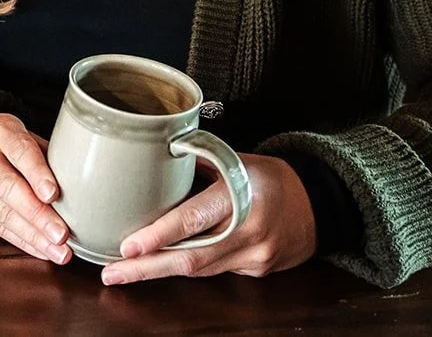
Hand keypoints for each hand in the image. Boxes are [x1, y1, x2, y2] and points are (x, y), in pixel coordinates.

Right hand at [0, 112, 72, 264]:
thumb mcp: (16, 132)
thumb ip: (43, 153)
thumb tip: (81, 181)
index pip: (19, 150)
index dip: (37, 173)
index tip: (53, 194)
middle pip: (8, 188)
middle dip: (37, 215)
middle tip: (61, 234)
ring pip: (2, 213)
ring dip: (33, 236)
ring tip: (59, 251)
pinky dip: (22, 241)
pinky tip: (42, 250)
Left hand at [101, 153, 315, 284]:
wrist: (319, 204)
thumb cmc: (270, 177)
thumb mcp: (235, 160)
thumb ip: (195, 168)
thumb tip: (150, 169)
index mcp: (240, 195)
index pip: (194, 219)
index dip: (159, 235)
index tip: (128, 246)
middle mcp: (248, 231)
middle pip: (190, 258)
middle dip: (146, 268)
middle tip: (112, 272)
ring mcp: (254, 257)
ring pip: (198, 270)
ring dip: (159, 271)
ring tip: (123, 272)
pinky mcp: (255, 272)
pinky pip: (214, 270)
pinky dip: (186, 267)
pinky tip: (161, 265)